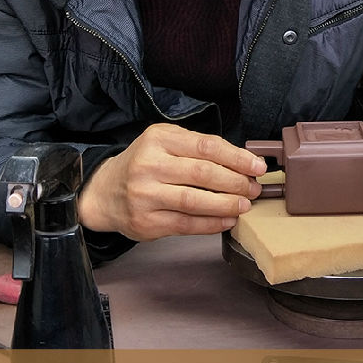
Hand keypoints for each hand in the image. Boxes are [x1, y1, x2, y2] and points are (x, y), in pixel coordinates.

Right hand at [78, 123, 266, 240]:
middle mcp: (149, 165)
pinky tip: (226, 220)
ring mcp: (145, 195)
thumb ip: (197, 147)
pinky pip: (186, 224)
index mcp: (158, 139)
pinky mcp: (146, 222)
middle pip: (203, 173)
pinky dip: (211, 224)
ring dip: (226, 204)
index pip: (206, 146)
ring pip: (195, 201)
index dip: (237, 158)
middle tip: (254, 188)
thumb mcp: (165, 142)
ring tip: (244, 205)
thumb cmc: (144, 163)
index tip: (257, 166)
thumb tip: (240, 162)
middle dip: (235, 182)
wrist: (105, 191)